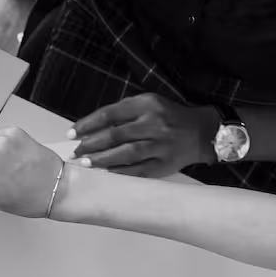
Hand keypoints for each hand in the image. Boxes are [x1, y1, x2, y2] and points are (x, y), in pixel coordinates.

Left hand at [70, 94, 214, 176]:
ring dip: (102, 160)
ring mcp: (162, 145)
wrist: (203, 132)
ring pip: (126, 153)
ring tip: (86, 163)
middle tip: (75, 152)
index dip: (88, 124)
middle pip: (115, 135)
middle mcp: (154, 123)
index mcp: (147, 104)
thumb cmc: (169, 115)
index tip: (72, 133)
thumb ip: (123, 113)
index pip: (110, 114)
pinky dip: (122, 172)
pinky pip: (140, 170)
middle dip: (91, 144)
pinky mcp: (167, 163)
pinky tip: (108, 172)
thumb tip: (92, 128)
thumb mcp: (148, 103)